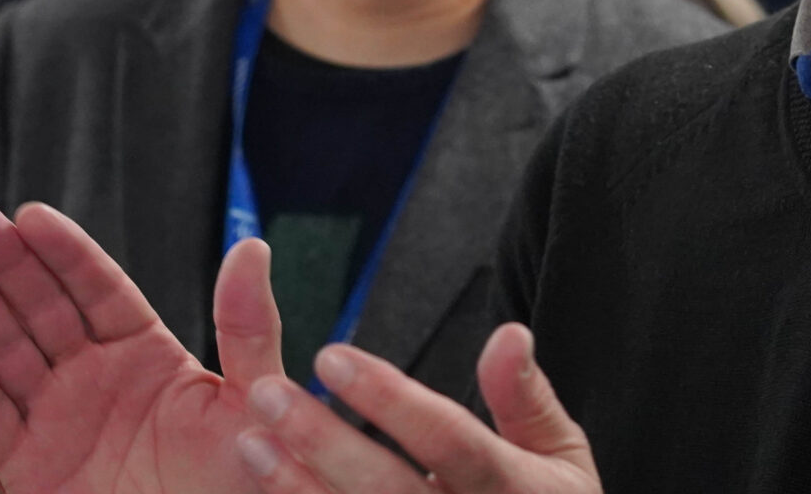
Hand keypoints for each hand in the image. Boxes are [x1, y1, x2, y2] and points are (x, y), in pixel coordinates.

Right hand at [0, 196, 286, 493]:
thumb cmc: (243, 480)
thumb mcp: (253, 399)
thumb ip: (247, 327)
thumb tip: (252, 247)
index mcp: (147, 356)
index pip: (97, 290)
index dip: (64, 252)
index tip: (31, 214)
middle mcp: (95, 380)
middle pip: (42, 307)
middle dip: (4, 259)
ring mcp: (59, 420)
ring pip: (7, 348)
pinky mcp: (30, 468)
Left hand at [232, 323, 599, 493]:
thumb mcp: (559, 455)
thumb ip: (526, 397)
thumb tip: (509, 332)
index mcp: (514, 491)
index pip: (449, 439)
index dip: (389, 399)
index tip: (330, 356)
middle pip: (388, 490)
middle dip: (325, 440)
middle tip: (266, 392)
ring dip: (296, 488)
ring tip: (250, 442)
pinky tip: (266, 488)